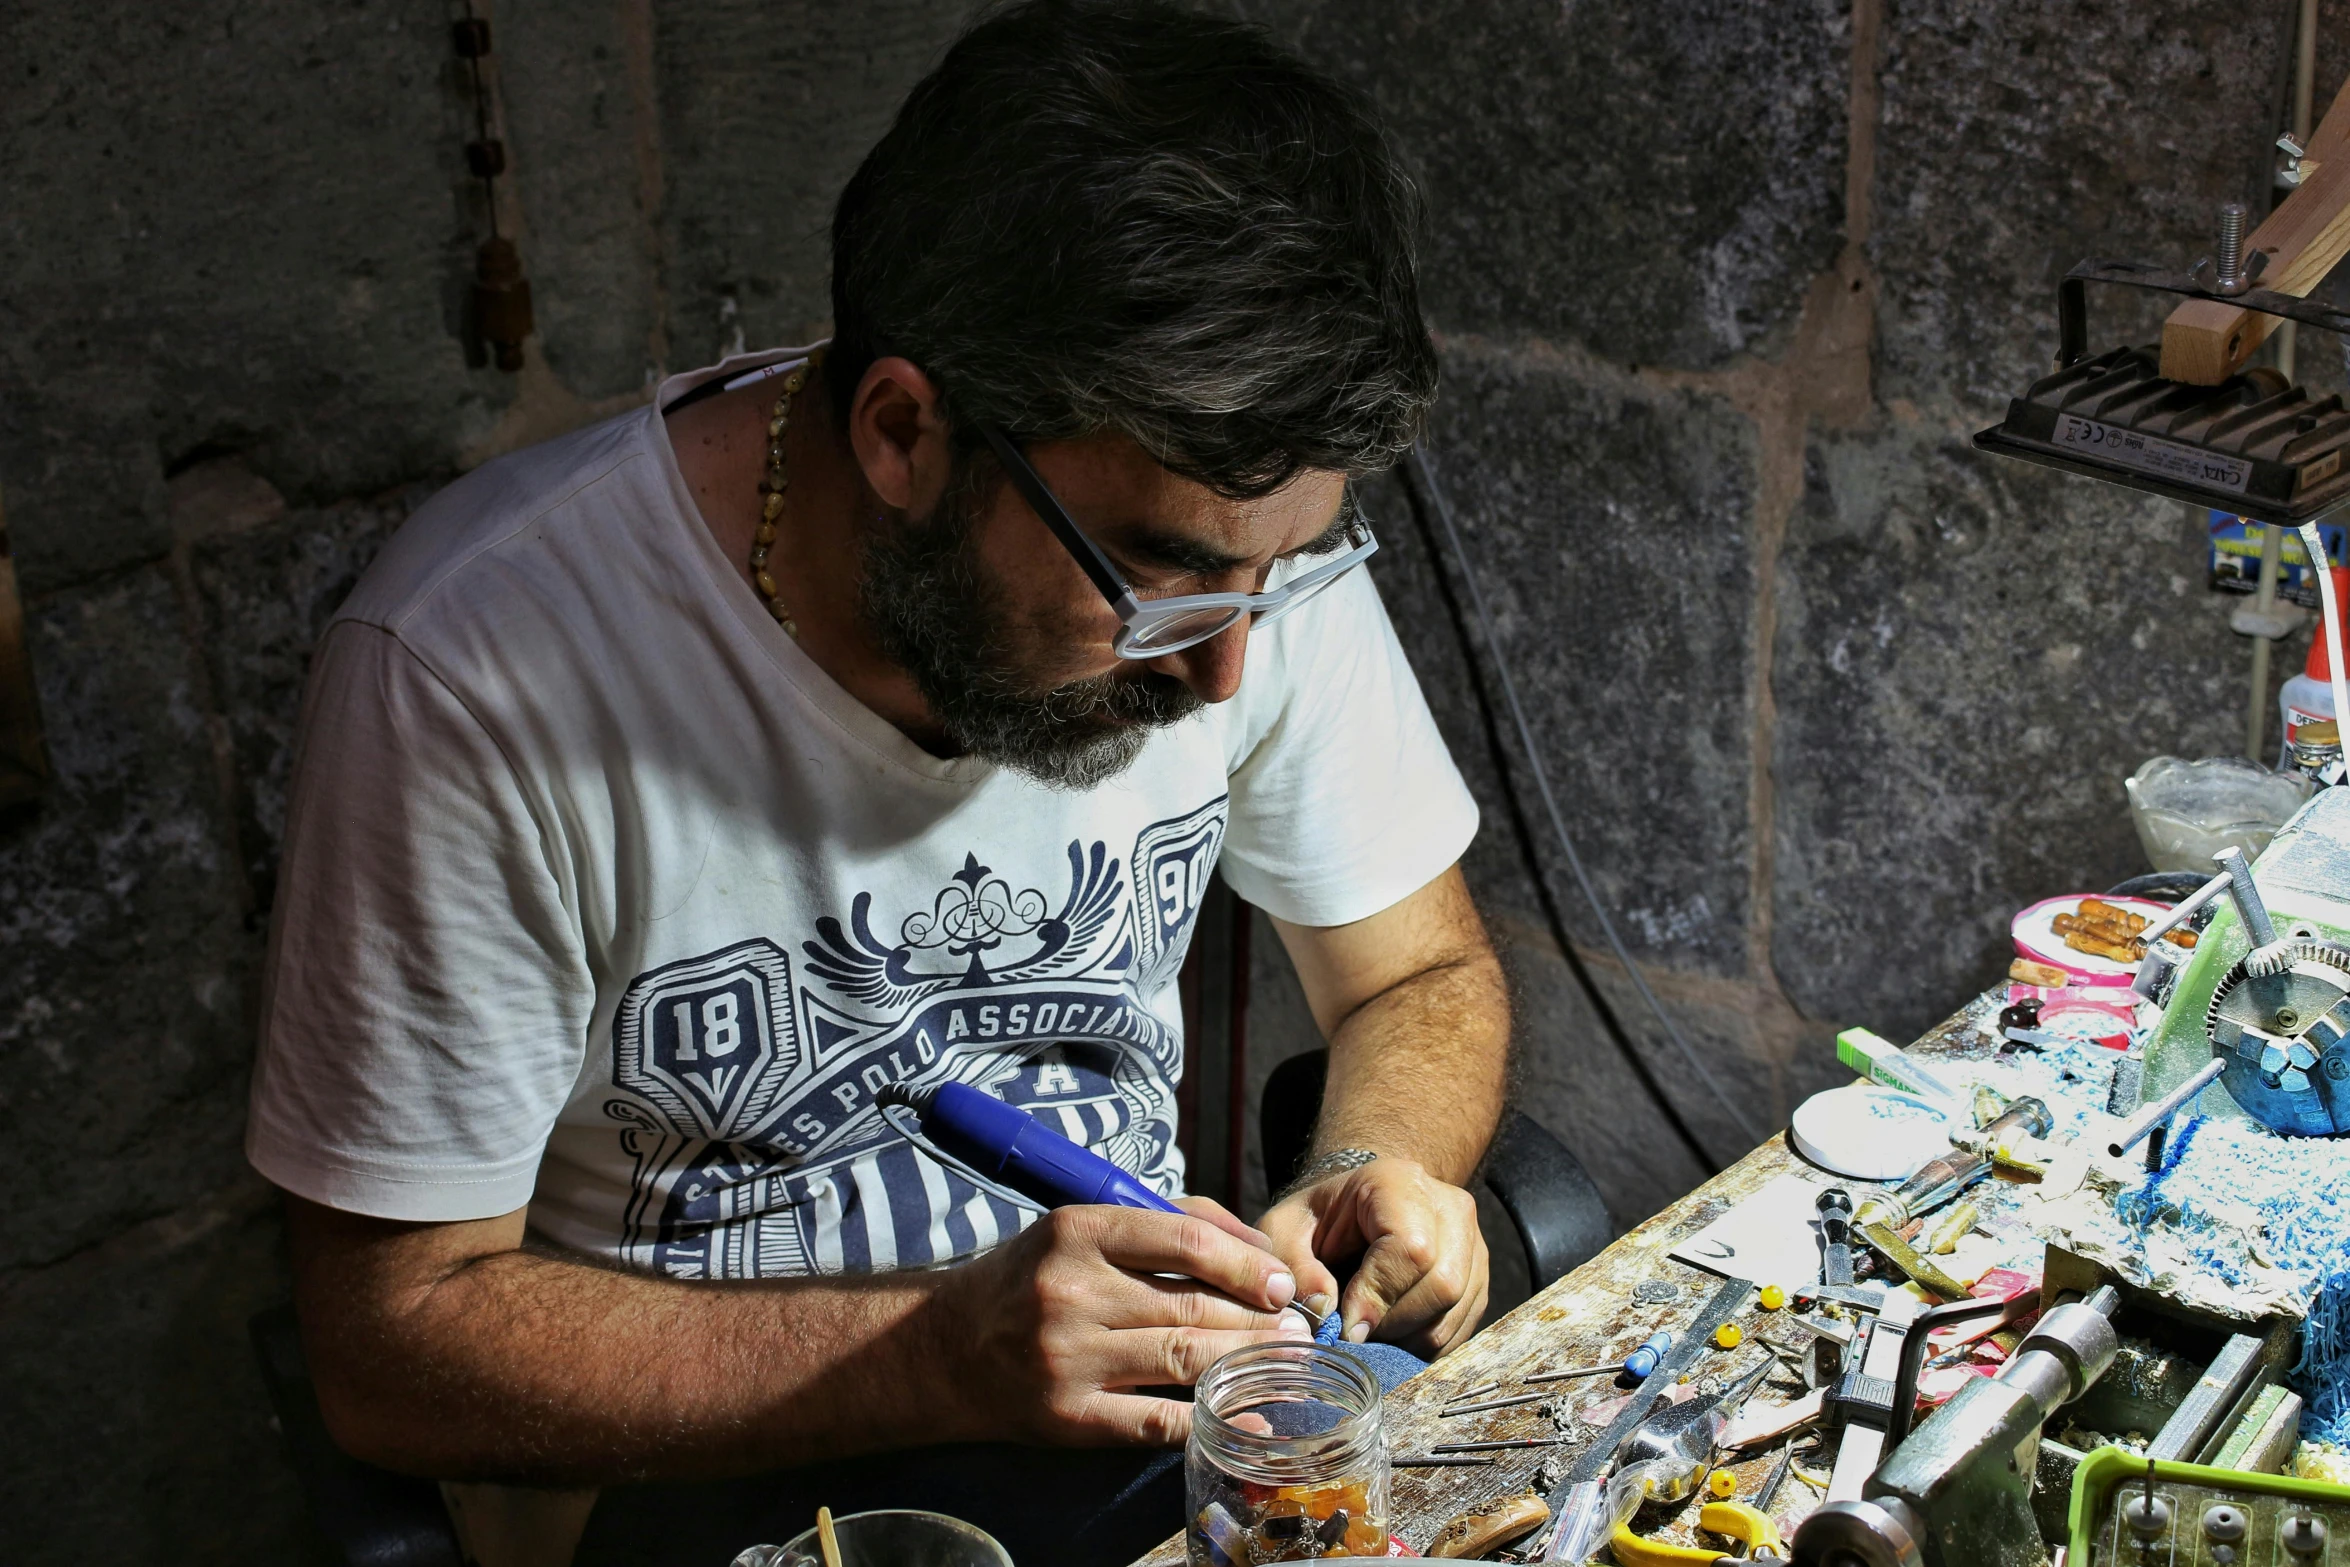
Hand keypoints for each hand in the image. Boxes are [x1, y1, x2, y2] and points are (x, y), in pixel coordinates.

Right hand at [933, 1198, 1310, 1447]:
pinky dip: (1207, 1418)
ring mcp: (1068, 1357)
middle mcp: (1069, 1291)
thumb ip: (1169, 1224)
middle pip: (1189, 1303)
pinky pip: (1153, 1420)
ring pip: (1180, 1357)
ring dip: (1243, 1361)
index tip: (1282, 1283)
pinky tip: (1247, 1416)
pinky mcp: (1068, 1416)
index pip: (1183, 1239)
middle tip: (1298, 1328)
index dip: (1245, 1263)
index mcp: (1076, 1231)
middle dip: (1257, 1318)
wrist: (949, 1347)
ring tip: (1283, 1360)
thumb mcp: (1084, 1228)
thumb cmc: (1033, 1277)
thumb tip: (1259, 1251)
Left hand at [1257, 1157, 1487, 1357]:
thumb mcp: (1284, 1233)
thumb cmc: (1316, 1221)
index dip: (1380, 1295)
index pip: (1411, 1247)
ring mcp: (1472, 1241)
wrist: (1353, 1213)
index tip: (1348, 1328)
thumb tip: (1325, 1311)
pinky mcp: (1478, 1276)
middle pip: (1443, 1283)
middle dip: (1394, 1324)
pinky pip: (1462, 1326)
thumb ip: (1295, 1269)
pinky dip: (1425, 1344)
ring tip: (1370, 1333)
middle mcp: (1449, 1206)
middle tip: (1356, 1336)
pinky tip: (1392, 1335)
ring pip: (1455, 1310)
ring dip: (1409, 1339)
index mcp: (1399, 1182)